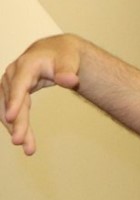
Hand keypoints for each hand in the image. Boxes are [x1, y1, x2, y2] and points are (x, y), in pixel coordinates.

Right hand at [2, 34, 83, 156]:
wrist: (56, 51)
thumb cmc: (63, 55)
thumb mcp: (69, 59)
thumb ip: (68, 70)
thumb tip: (70, 80)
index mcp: (26, 64)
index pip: (18, 85)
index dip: (14, 101)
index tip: (12, 117)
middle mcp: (14, 74)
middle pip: (12, 100)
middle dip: (16, 122)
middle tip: (20, 142)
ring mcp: (11, 83)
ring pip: (9, 108)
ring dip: (16, 128)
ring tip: (27, 147)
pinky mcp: (14, 92)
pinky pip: (13, 110)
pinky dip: (17, 124)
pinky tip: (24, 139)